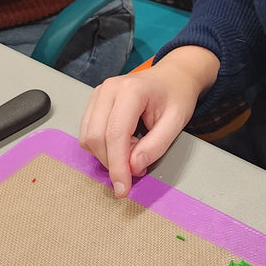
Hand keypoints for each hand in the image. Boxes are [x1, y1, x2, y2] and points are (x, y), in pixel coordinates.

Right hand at [78, 46, 218, 197]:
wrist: (174, 76)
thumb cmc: (177, 95)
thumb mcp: (177, 121)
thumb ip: (156, 145)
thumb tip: (133, 167)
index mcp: (131, 90)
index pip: (115, 134)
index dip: (117, 166)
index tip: (123, 189)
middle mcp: (109, 89)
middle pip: (96, 138)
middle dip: (113, 161)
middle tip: (138, 164)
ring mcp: (99, 94)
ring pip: (88, 137)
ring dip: (108, 154)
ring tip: (134, 148)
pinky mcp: (94, 102)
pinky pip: (88, 133)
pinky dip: (104, 146)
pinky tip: (125, 142)